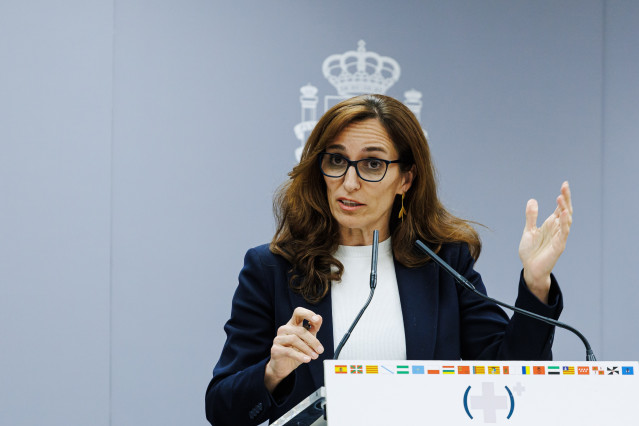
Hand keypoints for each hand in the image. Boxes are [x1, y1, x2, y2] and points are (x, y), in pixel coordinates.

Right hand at [264, 307, 323, 392]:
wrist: (284, 367)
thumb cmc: (296, 351)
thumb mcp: (308, 340)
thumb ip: (313, 328)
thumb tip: (319, 317)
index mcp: (292, 324)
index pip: (298, 312)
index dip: (308, 314)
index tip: (316, 320)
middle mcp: (284, 329)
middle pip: (300, 330)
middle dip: (313, 341)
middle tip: (320, 350)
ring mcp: (278, 339)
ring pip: (294, 339)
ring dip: (307, 349)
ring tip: (314, 356)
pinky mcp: (275, 349)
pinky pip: (289, 351)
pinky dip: (300, 356)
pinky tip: (307, 359)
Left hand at [518, 181, 572, 302]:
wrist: (530, 268)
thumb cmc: (531, 251)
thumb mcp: (529, 230)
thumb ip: (531, 216)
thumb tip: (533, 200)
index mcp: (551, 224)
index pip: (560, 208)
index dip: (563, 196)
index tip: (564, 184)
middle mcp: (558, 229)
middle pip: (565, 211)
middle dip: (566, 199)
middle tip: (565, 186)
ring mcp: (560, 237)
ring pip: (566, 220)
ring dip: (564, 209)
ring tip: (560, 197)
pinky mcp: (559, 246)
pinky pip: (564, 233)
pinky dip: (564, 223)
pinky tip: (562, 214)